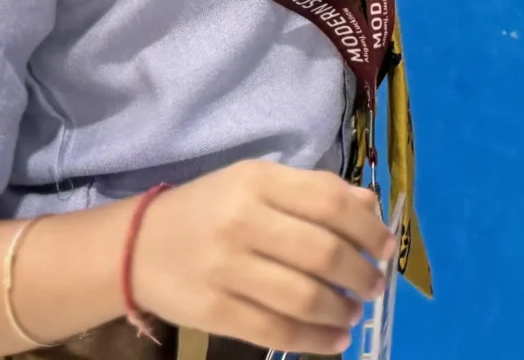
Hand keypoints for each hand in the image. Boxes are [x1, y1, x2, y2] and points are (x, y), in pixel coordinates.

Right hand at [129, 160, 392, 353]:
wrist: (136, 247)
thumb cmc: (210, 210)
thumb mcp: (257, 184)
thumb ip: (314, 192)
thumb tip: (372, 211)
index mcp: (258, 182)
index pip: (330, 202)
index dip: (368, 228)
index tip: (386, 247)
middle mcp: (243, 221)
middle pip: (323, 252)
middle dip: (361, 274)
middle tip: (373, 285)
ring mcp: (225, 268)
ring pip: (303, 297)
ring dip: (341, 310)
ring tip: (354, 312)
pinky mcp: (213, 311)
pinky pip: (274, 330)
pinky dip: (314, 340)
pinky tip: (335, 341)